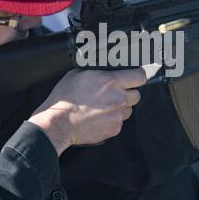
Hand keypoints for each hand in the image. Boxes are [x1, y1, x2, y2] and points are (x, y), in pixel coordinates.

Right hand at [28, 68, 146, 154]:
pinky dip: (113, 119)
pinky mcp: (114, 128)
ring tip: (104, 107)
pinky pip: (120, 122)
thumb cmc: (65, 99)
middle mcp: (118, 98)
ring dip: (121, 107)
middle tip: (116, 94)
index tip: (135, 77)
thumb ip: (97, 72)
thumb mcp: (77, 74)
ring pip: (129, 109)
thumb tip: (105, 70)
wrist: (59, 123)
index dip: (138, 76)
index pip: (139, 76)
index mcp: (110, 81)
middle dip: (128, 93)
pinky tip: (100, 117)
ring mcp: (117, 114)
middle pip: (137, 94)